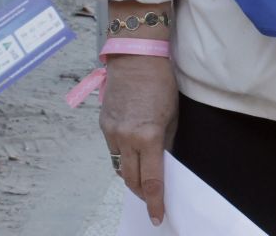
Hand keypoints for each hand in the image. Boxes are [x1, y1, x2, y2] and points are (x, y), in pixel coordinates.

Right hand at [100, 54, 178, 224]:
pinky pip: (113, 150)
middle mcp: (127, 138)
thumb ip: (166, 144)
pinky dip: (123, 156)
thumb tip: (163, 165)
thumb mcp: (172, 116)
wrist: (135, 58)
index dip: (155, 202)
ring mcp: (111, 132)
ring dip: (130, 175)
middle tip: (151, 199)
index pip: (151, 181)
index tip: (158, 216)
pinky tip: (132, 151)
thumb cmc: (160, 83)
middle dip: (141, 193)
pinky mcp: (103, 125)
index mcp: (149, 136)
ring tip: (141, 175)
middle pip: (131, 180)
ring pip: (119, 167)